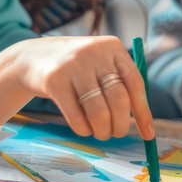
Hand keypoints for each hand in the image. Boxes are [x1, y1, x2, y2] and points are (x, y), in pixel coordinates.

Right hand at [0, 36, 154, 141]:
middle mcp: (94, 52)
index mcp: (113, 47)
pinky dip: (83, 129)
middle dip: (120, 124)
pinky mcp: (53, 79)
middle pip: (118, 98)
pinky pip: (76, 115)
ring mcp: (73, 64)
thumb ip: (120, 83)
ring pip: (98, 110)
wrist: (33, 57)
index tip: (148, 134)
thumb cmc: (76, 68)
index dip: (143, 111)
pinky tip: (84, 129)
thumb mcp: (99, 63)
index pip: (135, 82)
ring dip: (102, 130)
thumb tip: (143, 122)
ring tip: (100, 133)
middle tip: (116, 134)